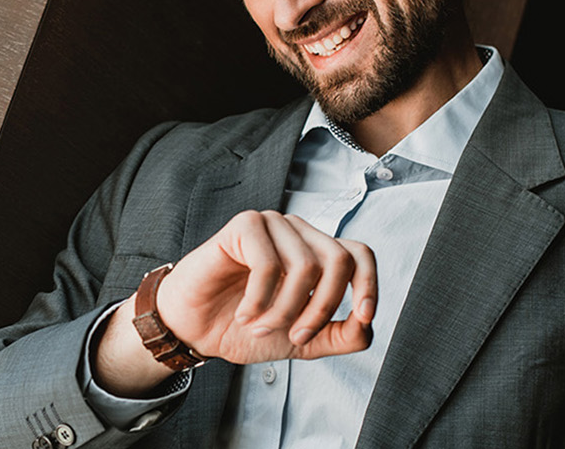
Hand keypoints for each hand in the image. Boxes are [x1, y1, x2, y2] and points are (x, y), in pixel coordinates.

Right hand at [159, 209, 376, 363]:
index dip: (369, 285)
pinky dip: (258, 299)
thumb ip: (338, 336)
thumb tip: (366, 326)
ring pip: (304, 266)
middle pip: (338, 260)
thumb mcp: (302, 340)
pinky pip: (268, 263)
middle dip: (321, 308)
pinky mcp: (244, 225)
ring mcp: (271, 225)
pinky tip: (244, 314)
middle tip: (296, 335)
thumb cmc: (244, 326)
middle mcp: (298, 233)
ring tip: (260, 326)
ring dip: (284, 310)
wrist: (195, 329)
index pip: (359, 254)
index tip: (363, 317)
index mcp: (315, 252)